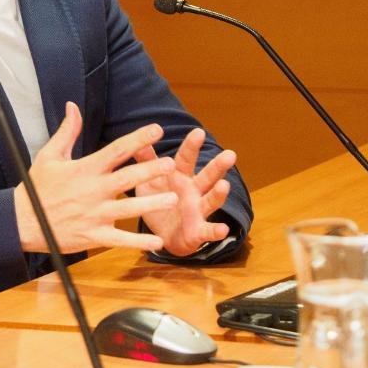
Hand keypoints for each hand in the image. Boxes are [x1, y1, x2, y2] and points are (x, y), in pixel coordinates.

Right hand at [14, 102, 178, 254]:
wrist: (22, 220)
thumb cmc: (37, 188)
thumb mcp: (49, 155)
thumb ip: (67, 131)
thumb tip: (73, 106)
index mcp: (85, 169)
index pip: (116, 150)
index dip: (137, 139)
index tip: (156, 130)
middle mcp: (92, 190)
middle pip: (126, 178)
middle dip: (149, 170)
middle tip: (170, 164)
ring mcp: (94, 214)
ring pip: (127, 209)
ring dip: (151, 204)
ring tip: (172, 198)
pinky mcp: (93, 236)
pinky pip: (119, 240)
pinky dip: (138, 241)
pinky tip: (157, 241)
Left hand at [133, 127, 235, 255]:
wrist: (161, 235)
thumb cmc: (157, 200)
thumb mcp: (149, 180)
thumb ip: (146, 160)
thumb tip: (138, 137)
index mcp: (180, 176)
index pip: (186, 158)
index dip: (191, 146)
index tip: (198, 131)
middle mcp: (194, 191)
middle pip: (207, 176)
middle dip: (218, 166)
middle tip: (230, 154)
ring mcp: (198, 210)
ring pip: (212, 200)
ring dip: (218, 194)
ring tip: (224, 185)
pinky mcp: (198, 231)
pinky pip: (208, 231)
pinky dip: (216, 231)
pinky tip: (223, 229)